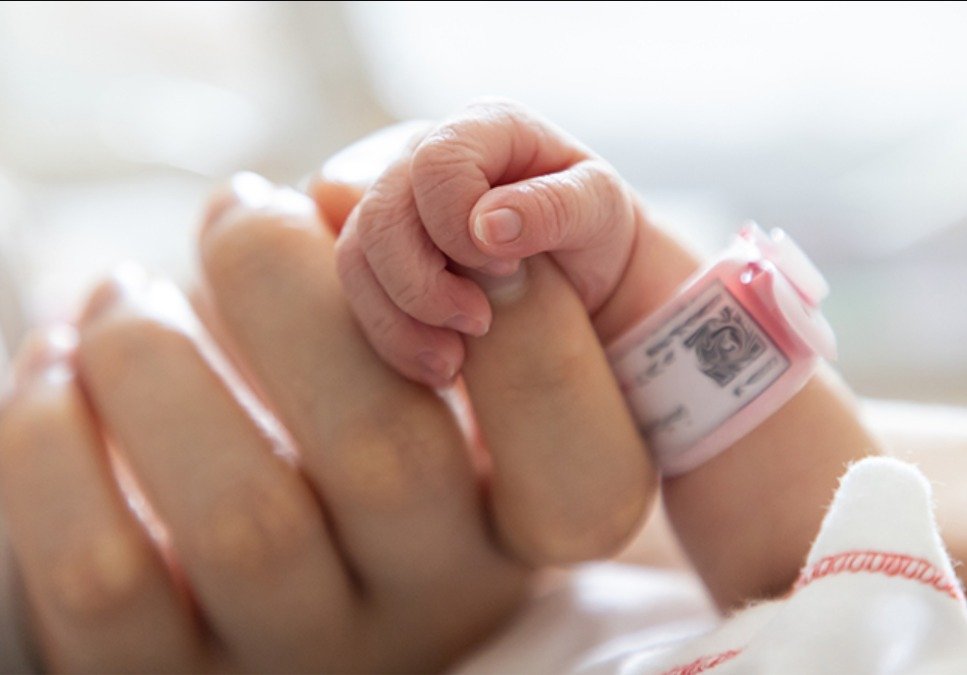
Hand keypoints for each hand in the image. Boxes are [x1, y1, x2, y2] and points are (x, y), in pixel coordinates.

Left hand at [0, 137, 653, 670]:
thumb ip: (420, 298)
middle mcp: (421, 606)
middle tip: (241, 207)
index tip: (437, 230)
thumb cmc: (345, 430)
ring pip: (242, 515)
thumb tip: (327, 205)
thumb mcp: (423, 387)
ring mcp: (297, 652)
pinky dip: (50, 439)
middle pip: (389, 459)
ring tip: (122, 294)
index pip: (587, 476)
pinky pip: (104, 569)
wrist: (237, 577)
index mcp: (508, 537)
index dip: (535, 341)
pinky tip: (59, 372)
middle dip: (290, 289)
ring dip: (152, 352)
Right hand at [333, 99, 639, 386]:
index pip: (436, 164)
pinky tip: (440, 365)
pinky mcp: (381, 255)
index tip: (508, 265)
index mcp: (483, 126)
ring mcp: (396, 204)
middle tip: (479, 323)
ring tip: (455, 361)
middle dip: (423, 285)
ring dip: (401, 321)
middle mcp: (425, 156)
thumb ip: (554, 206)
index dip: (458, 224)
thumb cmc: (594, 229)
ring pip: (357, 258)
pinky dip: (393, 338)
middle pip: (381, 216)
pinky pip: (358, 294)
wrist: (584, 273)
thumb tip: (486, 224)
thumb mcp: (600, 210)